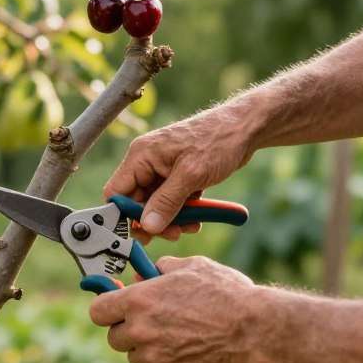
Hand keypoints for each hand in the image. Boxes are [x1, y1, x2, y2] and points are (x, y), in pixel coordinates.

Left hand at [89, 256, 261, 362]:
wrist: (254, 328)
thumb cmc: (226, 293)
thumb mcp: (191, 266)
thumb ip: (162, 268)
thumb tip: (145, 274)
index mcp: (139, 299)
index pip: (98, 311)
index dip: (106, 309)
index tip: (115, 309)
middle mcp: (140, 328)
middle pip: (114, 337)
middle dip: (128, 330)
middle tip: (150, 322)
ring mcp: (154, 355)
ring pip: (134, 356)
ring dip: (146, 349)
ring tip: (173, 336)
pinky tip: (182, 351)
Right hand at [104, 107, 253, 237]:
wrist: (244, 128)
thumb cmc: (218, 141)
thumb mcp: (191, 175)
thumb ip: (166, 202)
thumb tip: (148, 226)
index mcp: (141, 155)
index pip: (117, 192)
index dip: (124, 215)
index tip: (141, 232)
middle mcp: (147, 162)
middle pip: (136, 201)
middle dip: (153, 220)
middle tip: (171, 234)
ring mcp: (162, 169)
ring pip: (155, 204)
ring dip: (170, 219)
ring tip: (188, 227)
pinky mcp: (177, 175)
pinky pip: (171, 200)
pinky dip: (182, 212)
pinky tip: (196, 219)